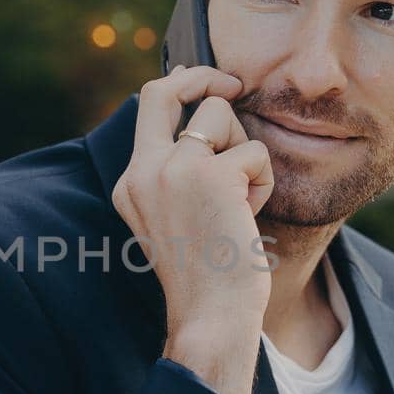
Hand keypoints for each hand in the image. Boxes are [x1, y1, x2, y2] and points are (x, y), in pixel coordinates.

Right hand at [111, 66, 274, 393]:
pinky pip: (255, 151)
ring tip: (240, 198)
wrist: (210, 316)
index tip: (209, 83)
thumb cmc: (207, 274)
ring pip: (220, 115)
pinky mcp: (210, 175)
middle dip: (205, 76)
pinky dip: (263, 181)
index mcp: (130, 183)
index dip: (181, 85)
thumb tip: (207, 116)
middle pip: (164, 90)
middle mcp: (143, 171)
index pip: (147, 108)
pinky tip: (250, 215)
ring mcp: (173, 170)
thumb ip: (178, 172)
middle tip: (236, 84)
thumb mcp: (178, 217)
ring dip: (244, 149)